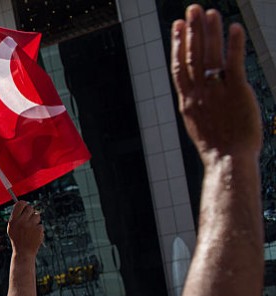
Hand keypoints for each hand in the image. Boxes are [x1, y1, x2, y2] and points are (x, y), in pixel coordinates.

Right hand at [6, 201, 43, 257]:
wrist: (23, 252)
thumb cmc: (17, 239)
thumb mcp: (11, 228)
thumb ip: (16, 217)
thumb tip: (22, 205)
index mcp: (13, 220)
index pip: (20, 204)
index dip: (24, 204)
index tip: (25, 207)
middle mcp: (22, 222)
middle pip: (30, 208)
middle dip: (31, 212)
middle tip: (29, 219)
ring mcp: (31, 226)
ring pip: (37, 215)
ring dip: (35, 221)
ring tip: (31, 229)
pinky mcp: (39, 230)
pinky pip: (40, 224)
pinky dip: (38, 229)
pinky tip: (34, 235)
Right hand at [171, 6, 260, 159]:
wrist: (227, 161)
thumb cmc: (218, 148)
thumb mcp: (200, 124)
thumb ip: (200, 105)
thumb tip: (199, 96)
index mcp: (188, 101)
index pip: (179, 66)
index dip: (178, 44)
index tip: (178, 26)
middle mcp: (199, 94)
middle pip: (192, 56)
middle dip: (192, 30)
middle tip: (192, 9)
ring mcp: (216, 92)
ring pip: (210, 56)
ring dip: (210, 32)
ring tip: (210, 13)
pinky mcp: (237, 92)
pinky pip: (233, 64)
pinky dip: (233, 45)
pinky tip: (234, 29)